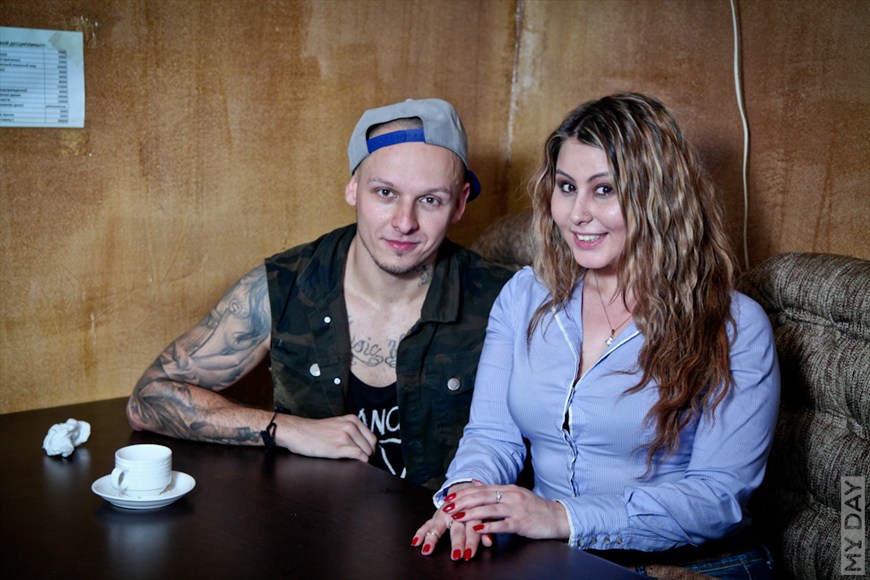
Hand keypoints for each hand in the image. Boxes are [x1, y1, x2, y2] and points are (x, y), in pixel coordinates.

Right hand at [276, 414, 376, 460]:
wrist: (298, 432)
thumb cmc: (314, 431)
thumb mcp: (336, 424)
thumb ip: (350, 429)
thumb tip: (363, 443)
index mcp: (351, 419)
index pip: (372, 437)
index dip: (371, 447)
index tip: (367, 454)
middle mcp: (350, 426)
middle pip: (371, 445)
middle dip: (369, 454)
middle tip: (363, 461)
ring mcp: (344, 436)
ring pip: (366, 451)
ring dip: (364, 459)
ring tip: (357, 463)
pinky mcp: (338, 447)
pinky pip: (359, 455)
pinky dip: (361, 462)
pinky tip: (356, 464)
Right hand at [411, 481, 493, 560]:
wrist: (465, 488)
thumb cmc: (477, 505)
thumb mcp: (485, 515)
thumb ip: (488, 529)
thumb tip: (489, 542)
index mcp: (472, 512)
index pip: (473, 528)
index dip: (472, 541)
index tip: (470, 554)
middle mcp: (456, 513)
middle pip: (457, 529)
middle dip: (456, 542)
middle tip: (456, 554)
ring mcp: (444, 514)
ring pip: (438, 526)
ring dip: (433, 538)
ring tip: (427, 549)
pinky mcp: (435, 516)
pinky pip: (426, 525)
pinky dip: (420, 533)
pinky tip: (415, 542)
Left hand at [442, 484, 569, 540]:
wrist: (558, 517)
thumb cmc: (535, 509)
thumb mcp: (515, 495)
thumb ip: (495, 491)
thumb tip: (476, 483)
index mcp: (508, 489)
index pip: (481, 489)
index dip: (464, 493)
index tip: (449, 498)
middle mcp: (511, 496)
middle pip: (482, 497)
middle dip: (463, 502)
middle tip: (447, 507)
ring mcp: (517, 509)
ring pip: (490, 509)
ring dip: (472, 513)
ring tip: (457, 516)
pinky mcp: (522, 523)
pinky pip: (502, 524)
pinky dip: (488, 526)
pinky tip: (477, 528)